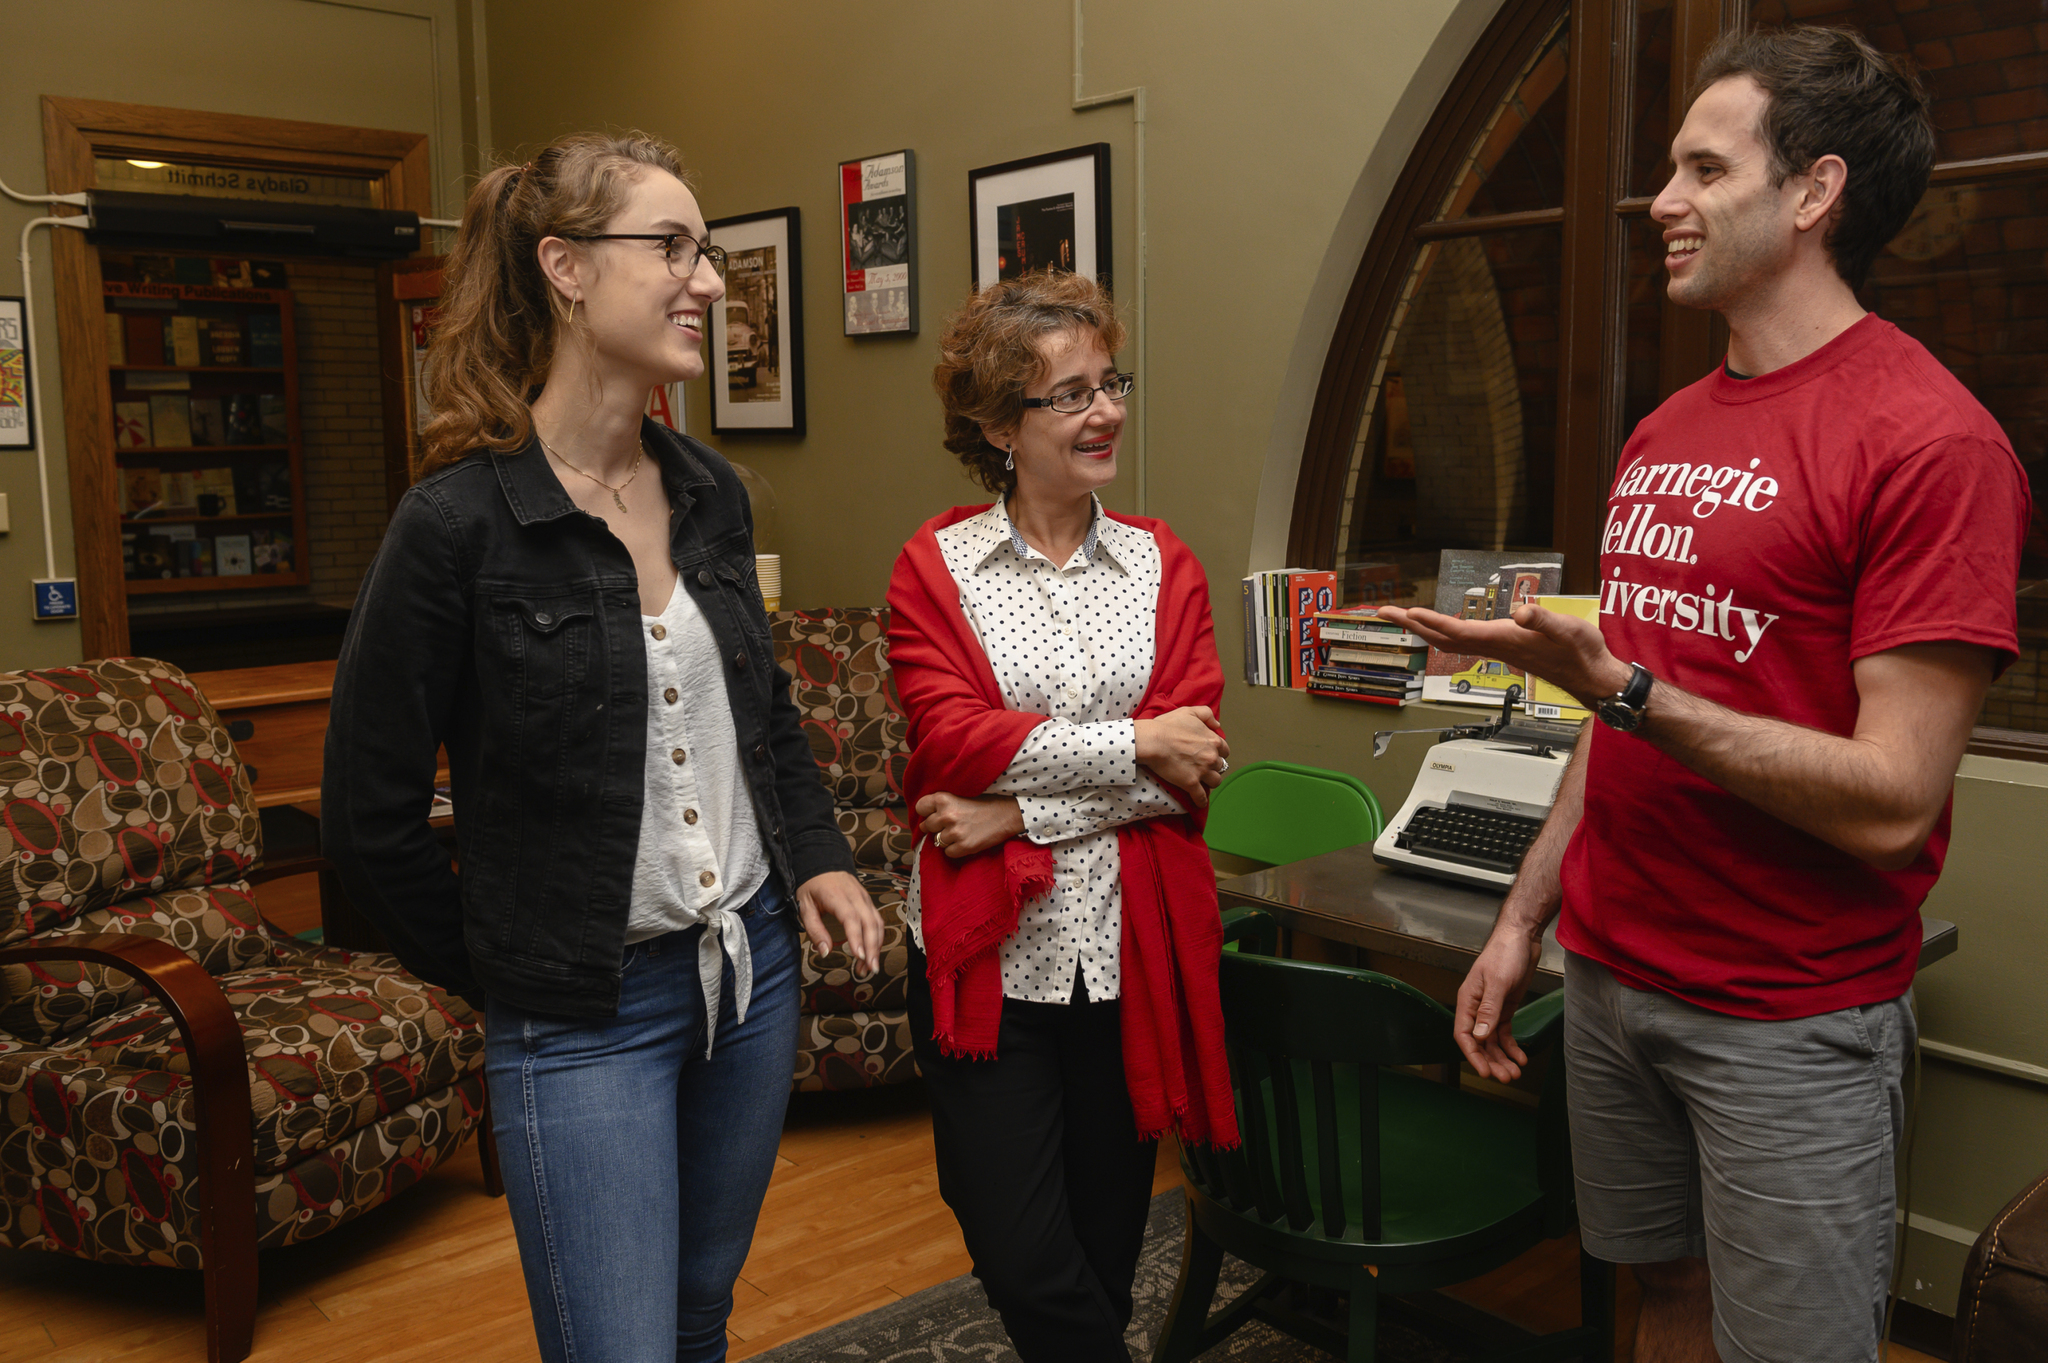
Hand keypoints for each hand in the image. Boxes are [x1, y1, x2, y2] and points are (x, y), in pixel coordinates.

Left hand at [796, 870, 882, 973]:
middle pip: (870, 923)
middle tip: (869, 969)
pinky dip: (877, 938)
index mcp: (838, 896)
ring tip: (869, 966)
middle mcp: (856, 896)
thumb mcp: (805, 907)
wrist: (822, 864)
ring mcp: (865, 898)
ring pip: (877, 923)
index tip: (858, 956)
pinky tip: (871, 952)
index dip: (857, 938)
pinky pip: (877, 920)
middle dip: (872, 948)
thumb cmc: (812, 886)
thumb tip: (825, 952)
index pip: (852, 918)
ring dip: (876, 946)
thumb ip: (815, 930)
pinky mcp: (868, 902)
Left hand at [914, 792, 1024, 857]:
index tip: (933, 814)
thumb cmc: (985, 804)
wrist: (1008, 814)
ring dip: (946, 839)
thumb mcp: (960, 796)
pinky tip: (966, 841)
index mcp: (944, 799)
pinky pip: (948, 853)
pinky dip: (955, 849)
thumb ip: (942, 805)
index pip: (920, 807)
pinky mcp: (964, 846)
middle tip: (950, 824)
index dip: (926, 812)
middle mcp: (946, 815)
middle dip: (936, 827)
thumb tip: (925, 819)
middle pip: (926, 827)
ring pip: (937, 841)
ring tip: (961, 832)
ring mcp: (954, 832)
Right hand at [1134, 706, 1229, 806]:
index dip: (1218, 752)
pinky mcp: (1191, 783)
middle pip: (1220, 766)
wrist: (1153, 741)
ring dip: (1210, 782)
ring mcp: (1202, 771)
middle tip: (1204, 767)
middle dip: (1213, 767)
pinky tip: (1199, 802)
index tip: (1211, 754)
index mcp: (1213, 740)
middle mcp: (1211, 756)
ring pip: (1215, 782)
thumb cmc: (1168, 726)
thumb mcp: (1189, 711)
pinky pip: (1201, 797)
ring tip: (1203, 782)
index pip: (1225, 750)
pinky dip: (1201, 800)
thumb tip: (1217, 725)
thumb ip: (1207, 714)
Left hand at [1375, 603, 1630, 708]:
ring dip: (1423, 627)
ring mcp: (1498, 649)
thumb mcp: (1568, 628)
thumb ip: (1543, 619)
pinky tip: (1441, 626)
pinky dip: (1445, 630)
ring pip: (1451, 639)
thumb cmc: (1582, 652)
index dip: (1432, 622)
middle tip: (1383, 611)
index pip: (1459, 631)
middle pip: (1444, 636)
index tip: (1407, 612)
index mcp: (1504, 639)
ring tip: (1401, 616)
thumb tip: (1521, 612)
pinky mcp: (1505, 648)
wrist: (1593, 676)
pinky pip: (1464, 640)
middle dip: (1412, 624)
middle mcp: (1495, 646)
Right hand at [1453, 922, 1543, 1081]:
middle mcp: (1477, 1007)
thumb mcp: (1497, 982)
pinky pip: (1505, 1033)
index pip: (1464, 1035)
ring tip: (1515, 1073)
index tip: (1485, 1072)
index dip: (1473, 1055)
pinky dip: (1512, 1047)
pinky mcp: (1505, 1007)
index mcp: (1468, 1000)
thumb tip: (1480, 1036)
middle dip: (1492, 1062)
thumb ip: (1488, 1010)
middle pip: (1480, 1042)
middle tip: (1506, 1077)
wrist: (1522, 937)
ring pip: (1493, 1041)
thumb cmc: (1505, 953)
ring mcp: (1491, 1008)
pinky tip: (1521, 1057)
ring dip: (1503, 1058)